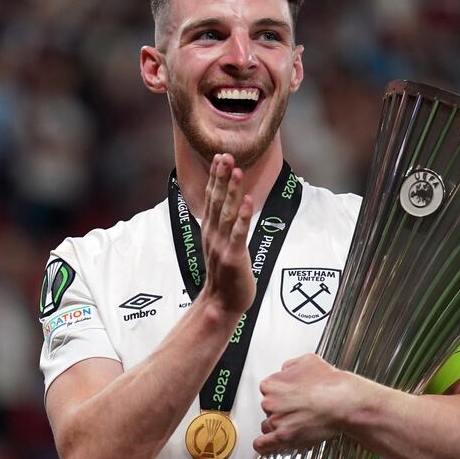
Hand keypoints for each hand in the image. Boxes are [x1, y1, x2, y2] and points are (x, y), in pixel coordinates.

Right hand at [199, 154, 254, 315]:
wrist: (221, 303)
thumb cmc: (225, 275)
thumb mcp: (220, 245)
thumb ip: (223, 226)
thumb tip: (230, 207)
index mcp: (210, 230)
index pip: (212, 198)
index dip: (216, 177)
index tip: (219, 156)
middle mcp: (213, 234)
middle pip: (217, 200)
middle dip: (222, 177)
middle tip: (225, 155)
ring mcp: (222, 245)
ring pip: (227, 213)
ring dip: (233, 191)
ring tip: (237, 171)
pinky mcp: (233, 257)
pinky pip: (238, 234)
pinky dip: (244, 217)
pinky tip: (249, 201)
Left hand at [254, 354, 361, 453]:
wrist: (343, 402)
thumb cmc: (329, 383)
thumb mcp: (308, 361)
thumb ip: (290, 366)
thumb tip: (285, 370)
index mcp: (273, 384)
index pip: (267, 389)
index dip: (279, 391)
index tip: (287, 394)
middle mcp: (270, 403)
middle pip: (268, 407)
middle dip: (280, 407)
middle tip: (296, 406)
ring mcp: (277, 421)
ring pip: (268, 425)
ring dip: (277, 424)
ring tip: (292, 422)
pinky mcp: (284, 437)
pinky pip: (264, 444)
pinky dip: (263, 446)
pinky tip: (265, 446)